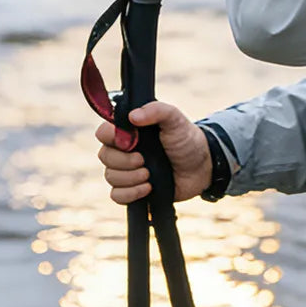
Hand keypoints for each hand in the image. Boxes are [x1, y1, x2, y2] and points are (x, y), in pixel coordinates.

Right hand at [95, 101, 211, 204]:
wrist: (202, 167)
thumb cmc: (186, 139)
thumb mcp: (175, 119)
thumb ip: (157, 110)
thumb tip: (133, 116)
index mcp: (129, 131)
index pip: (103, 132)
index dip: (111, 138)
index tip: (132, 142)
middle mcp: (124, 150)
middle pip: (104, 157)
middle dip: (124, 161)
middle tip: (144, 160)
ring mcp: (128, 171)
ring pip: (110, 177)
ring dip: (130, 178)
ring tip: (149, 175)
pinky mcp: (133, 189)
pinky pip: (117, 196)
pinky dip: (130, 193)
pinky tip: (148, 188)